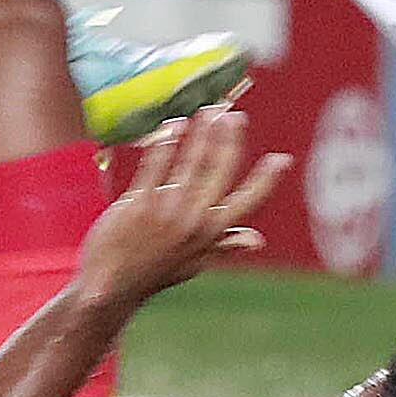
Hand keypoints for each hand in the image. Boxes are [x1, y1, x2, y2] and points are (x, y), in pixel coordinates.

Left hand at [71, 108, 290, 315]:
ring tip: (207, 111)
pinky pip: (154, 168)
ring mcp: (166, 212)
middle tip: (232, 114)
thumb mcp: (196, 261)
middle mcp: (194, 221)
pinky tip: (173, 126)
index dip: (265, 180)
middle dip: (228, 140)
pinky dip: (165, 145)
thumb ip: (225, 244)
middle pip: (218, 171)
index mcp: (212, 234)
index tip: (282, 159)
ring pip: (190, 164)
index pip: (246, 202)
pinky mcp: (138, 204)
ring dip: (201, 134)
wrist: (113, 285)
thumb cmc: (155, 270)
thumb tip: (259, 239)